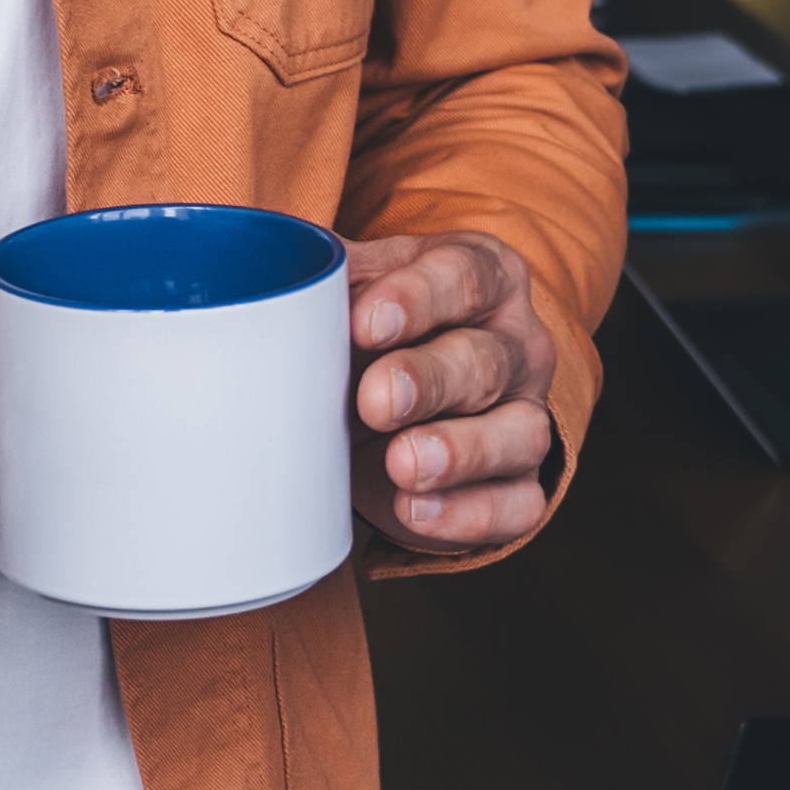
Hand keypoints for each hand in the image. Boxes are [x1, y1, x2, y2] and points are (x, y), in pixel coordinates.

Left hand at [349, 228, 563, 558]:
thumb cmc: (374, 336)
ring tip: (403, 465)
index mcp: (481, 276)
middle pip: (485, 359)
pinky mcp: (521, 484)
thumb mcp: (351, 292)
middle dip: (429, 380)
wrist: (387, 407)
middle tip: (376, 400)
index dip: (418, 298)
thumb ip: (322, 284)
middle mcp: (516, 344)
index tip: (365, 323)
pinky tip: (417, 509)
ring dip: (460, 451)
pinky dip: (469, 513)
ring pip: (519, 433)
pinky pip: (517, 504)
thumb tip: (263, 285)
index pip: (463, 276)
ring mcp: (526, 416)